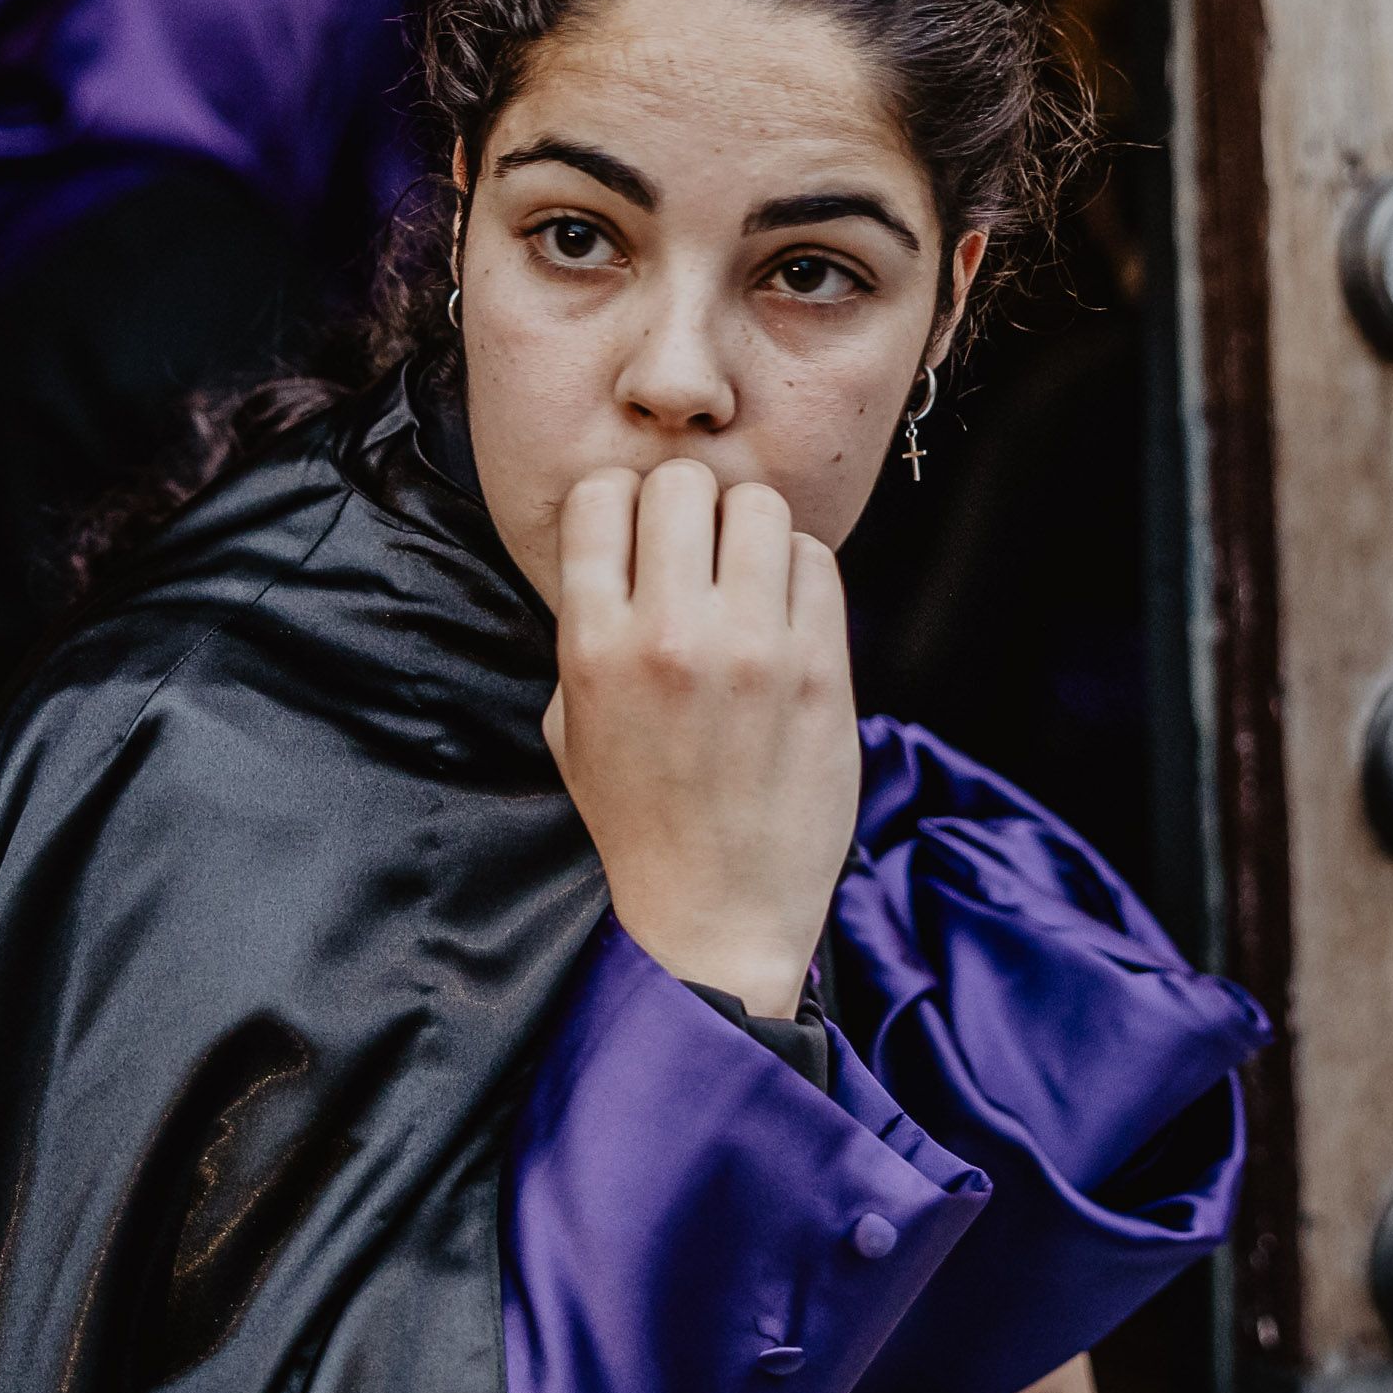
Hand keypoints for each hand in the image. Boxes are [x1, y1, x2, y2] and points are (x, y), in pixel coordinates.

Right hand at [538, 459, 856, 1018]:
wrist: (718, 908)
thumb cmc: (639, 818)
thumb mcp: (573, 725)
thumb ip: (587, 631)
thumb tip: (620, 551)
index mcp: (593, 645)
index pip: (599, 496)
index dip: (618, 504)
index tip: (635, 535)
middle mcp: (670, 635)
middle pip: (680, 483)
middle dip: (686, 506)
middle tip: (696, 551)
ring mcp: (752, 649)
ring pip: (758, 505)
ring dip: (749, 530)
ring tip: (746, 576)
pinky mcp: (820, 669)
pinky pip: (815, 559)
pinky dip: (798, 569)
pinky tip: (785, 610)